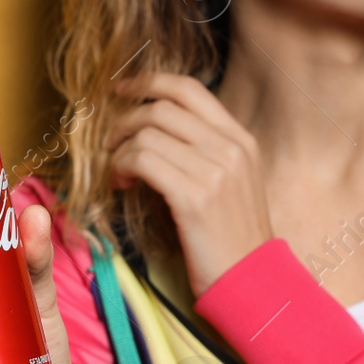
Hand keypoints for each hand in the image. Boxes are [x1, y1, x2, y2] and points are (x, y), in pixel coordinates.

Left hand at [108, 71, 273, 296]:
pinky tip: (121, 184)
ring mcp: (216, 172)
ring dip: (120, 151)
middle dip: (125, 120)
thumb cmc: (232, 238)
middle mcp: (231, 148)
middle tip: (110, 143)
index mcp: (241, 139)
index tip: (122, 89)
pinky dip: (122, 167)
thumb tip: (155, 132)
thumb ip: (204, 151)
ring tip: (117, 172)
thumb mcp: (231, 183)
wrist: (252, 281)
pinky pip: (143, 161)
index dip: (149, 82)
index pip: (189, 88)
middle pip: (162, 107)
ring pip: (148, 134)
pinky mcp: (195, 198)